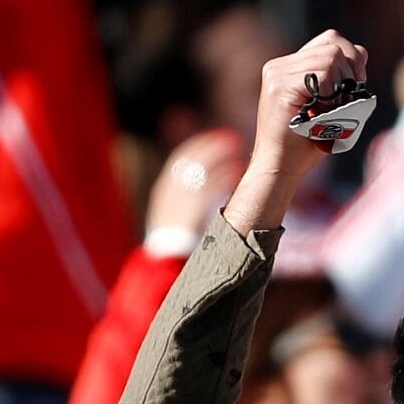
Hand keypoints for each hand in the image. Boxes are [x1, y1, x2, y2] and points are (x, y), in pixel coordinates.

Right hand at [147, 129, 250, 246]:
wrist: (162, 265)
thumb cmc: (176, 242)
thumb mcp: (178, 213)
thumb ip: (193, 195)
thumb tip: (213, 178)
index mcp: (164, 190)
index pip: (182, 157)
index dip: (202, 145)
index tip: (219, 137)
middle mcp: (169, 192)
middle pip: (192, 160)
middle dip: (214, 147)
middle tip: (234, 138)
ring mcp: (177, 203)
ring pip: (202, 173)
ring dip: (222, 160)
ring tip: (241, 154)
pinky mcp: (187, 215)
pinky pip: (208, 191)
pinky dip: (223, 179)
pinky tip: (237, 173)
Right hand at [220, 31, 367, 235]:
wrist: (280, 168)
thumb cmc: (306, 143)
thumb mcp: (331, 105)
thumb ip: (343, 78)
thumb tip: (361, 51)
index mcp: (289, 66)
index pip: (330, 39)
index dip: (351, 57)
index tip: (357, 84)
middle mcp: (279, 65)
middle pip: (334, 44)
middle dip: (352, 71)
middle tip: (348, 100)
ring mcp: (277, 73)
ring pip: (330, 58)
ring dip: (342, 86)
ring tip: (332, 110)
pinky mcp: (279, 86)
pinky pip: (322, 75)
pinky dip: (332, 96)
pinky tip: (323, 114)